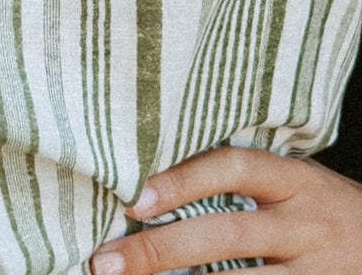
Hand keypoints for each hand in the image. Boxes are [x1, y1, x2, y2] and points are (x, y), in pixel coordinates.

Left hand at [90, 146, 361, 272]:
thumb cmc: (325, 210)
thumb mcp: (297, 182)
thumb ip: (245, 180)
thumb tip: (154, 182)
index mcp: (297, 180)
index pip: (234, 168)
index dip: (183, 180)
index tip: (134, 198)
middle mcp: (308, 225)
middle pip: (228, 235)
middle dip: (162, 249)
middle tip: (106, 260)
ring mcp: (317, 272)